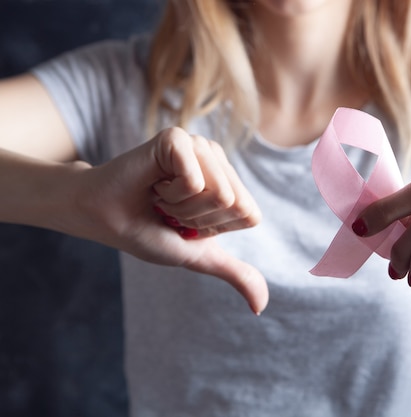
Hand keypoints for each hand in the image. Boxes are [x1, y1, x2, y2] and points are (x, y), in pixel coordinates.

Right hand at [70, 127, 267, 313]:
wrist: (104, 218)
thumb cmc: (149, 232)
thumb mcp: (199, 255)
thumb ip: (234, 273)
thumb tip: (261, 307)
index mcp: (230, 182)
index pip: (250, 216)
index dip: (214, 228)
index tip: (185, 220)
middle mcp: (218, 159)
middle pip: (235, 205)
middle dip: (197, 219)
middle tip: (169, 208)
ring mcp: (199, 145)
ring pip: (218, 194)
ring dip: (181, 208)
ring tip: (160, 196)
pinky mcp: (177, 138)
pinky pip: (193, 182)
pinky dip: (169, 194)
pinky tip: (152, 184)